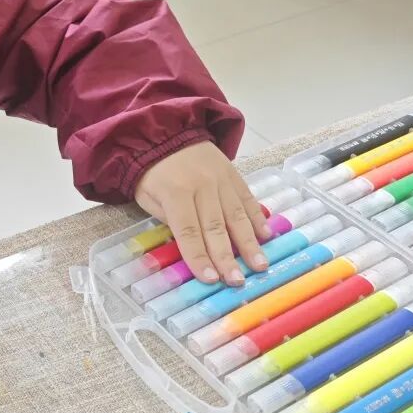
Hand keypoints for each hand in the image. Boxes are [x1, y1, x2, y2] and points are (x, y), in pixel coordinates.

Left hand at [134, 141, 271, 286]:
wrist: (166, 131)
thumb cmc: (152, 171)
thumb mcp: (146, 195)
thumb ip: (166, 218)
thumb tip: (189, 244)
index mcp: (175, 192)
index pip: (188, 231)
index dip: (199, 256)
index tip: (210, 279)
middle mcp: (201, 186)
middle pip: (215, 227)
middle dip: (226, 257)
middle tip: (237, 281)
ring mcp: (220, 179)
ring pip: (236, 215)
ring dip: (249, 243)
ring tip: (260, 266)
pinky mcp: (233, 173)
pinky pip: (246, 198)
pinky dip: (257, 218)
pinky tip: (266, 236)